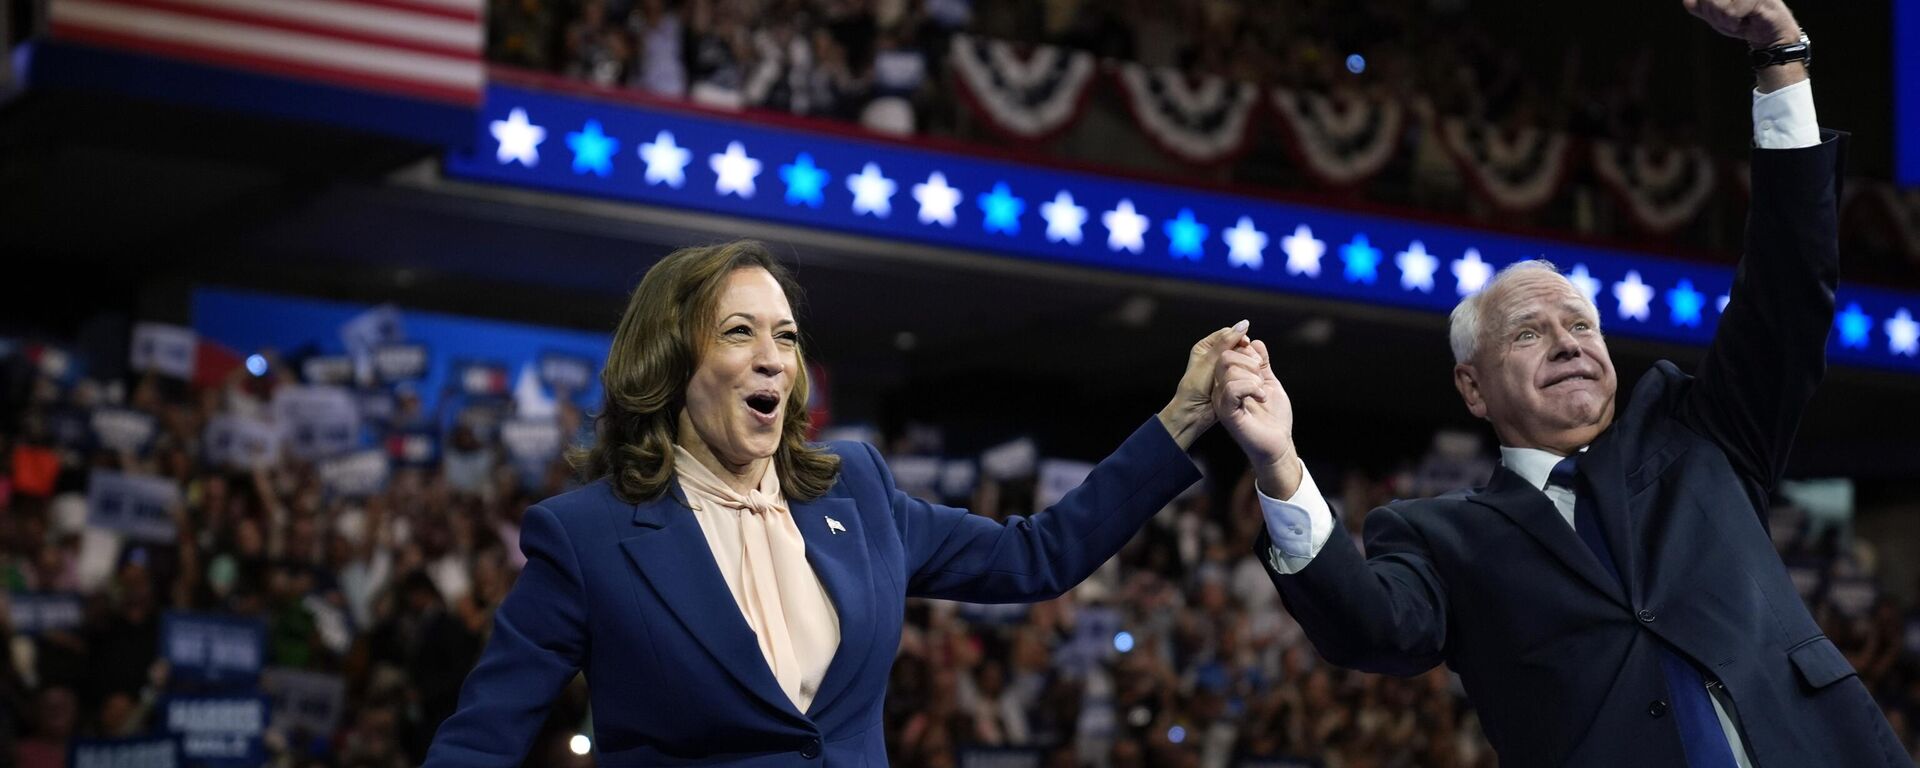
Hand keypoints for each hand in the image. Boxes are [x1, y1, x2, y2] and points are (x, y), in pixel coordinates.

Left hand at [1158, 320, 1251, 449]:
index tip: (1245, 344)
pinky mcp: (1231, 379)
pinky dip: (1249, 372)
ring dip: (1248, 362)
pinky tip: (1253, 377)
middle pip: (1237, 345)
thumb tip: (1245, 323)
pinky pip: (1244, 371)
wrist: (1193, 413)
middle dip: (1245, 350)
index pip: (1227, 334)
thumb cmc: (1196, 387)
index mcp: (1205, 347)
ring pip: (1242, 358)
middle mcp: (1214, 355)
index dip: (1238, 337)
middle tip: (1251, 358)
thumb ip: (1226, 343)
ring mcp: (1223, 368)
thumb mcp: (1210, 362)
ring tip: (1253, 368)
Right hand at [1212, 338, 1303, 498]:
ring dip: (1253, 377)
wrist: (1278, 444)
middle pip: (1225, 357)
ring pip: (1228, 370)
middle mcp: (1221, 391)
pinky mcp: (1228, 413)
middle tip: (1261, 377)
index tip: (1261, 362)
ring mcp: (1222, 402)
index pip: (1228, 352)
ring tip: (1262, 391)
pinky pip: (1232, 388)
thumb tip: (1255, 342)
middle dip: (1249, 360)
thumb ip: (1262, 364)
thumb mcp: (1269, 383)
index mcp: (1229, 382)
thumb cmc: (1274, 418)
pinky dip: (1251, 387)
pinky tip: (1262, 397)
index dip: (1246, 350)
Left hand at [1684, 0, 1798, 47]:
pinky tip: (1747, 19)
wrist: (1769, 34)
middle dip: (1714, 14)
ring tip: (1739, 18)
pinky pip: (1731, 11)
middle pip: (1706, 0)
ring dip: (1724, 19)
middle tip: (1731, 17)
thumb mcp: (1715, 15)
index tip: (1721, 12)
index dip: (1705, 8)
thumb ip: (1699, 7)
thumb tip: (1687, 0)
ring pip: (1716, 4)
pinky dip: (1734, 22)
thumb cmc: (1743, 21)